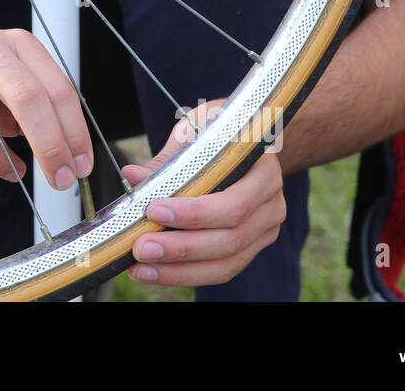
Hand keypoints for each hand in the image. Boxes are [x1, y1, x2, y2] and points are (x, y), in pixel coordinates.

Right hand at [0, 25, 92, 190]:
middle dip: (49, 147)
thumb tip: (65, 158)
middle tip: (60, 180)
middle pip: (28, 99)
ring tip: (9, 173)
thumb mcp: (10, 81)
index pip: (57, 87)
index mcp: (18, 43)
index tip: (80, 166)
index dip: (74, 131)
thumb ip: (36, 110)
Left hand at [122, 100, 286, 286]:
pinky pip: (221, 269)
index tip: (154, 210)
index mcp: (263, 171)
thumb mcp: (196, 131)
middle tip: (141, 248)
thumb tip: (133, 176)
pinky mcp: (251, 247)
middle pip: (230, 238)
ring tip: (142, 268)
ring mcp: (264, 229)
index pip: (234, 202)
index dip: (195, 213)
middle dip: (182, 248)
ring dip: (180, 270)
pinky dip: (187, 273)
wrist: (246, 138)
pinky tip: (156, 271)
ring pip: (227, 262)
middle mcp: (271, 204)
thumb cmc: (219, 131)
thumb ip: (168, 158)